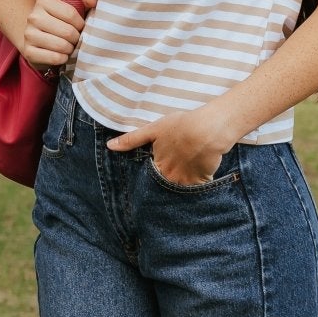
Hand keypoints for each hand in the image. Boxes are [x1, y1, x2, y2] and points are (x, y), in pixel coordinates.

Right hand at [20, 0, 97, 71]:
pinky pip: (54, 58)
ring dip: (70, 49)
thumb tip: (90, 1)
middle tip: (75, 40)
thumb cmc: (63, 22)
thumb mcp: (75, 6)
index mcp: (44, 2)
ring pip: (61, 46)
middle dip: (76, 39)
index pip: (71, 14)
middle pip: (67, 32)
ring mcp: (29, 35)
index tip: (80, 28)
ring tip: (69, 47)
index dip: (80, 24)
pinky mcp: (29, 52)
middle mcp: (33, 17)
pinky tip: (62, 56)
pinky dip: (63, 59)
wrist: (39, 40)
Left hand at [107, 99, 236, 185]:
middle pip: (164, 187)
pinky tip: (197, 182)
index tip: (154, 175)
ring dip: (179, 189)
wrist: (207, 130)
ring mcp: (186, 181)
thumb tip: (110, 146)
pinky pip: (197, 191)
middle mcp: (170, 177)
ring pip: (180, 191)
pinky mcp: (202, 181)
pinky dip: (196, 189)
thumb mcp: (153, 129)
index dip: (151, 178)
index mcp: (158, 166)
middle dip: (164, 187)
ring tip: (181, 182)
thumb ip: (131, 139)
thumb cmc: (181, 126)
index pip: (150, 179)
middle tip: (167, 183)